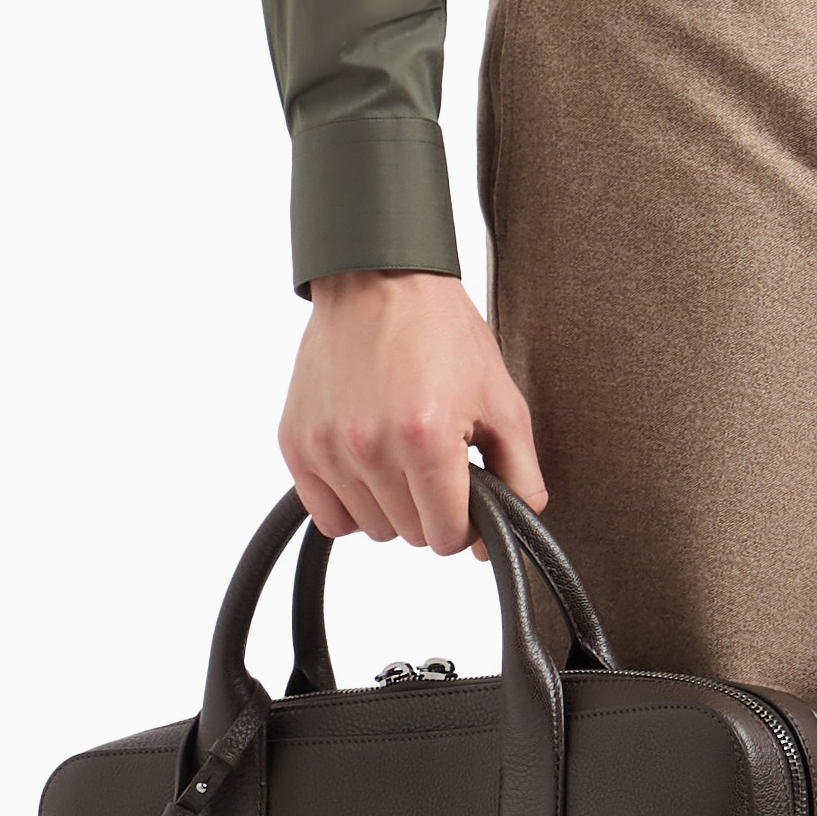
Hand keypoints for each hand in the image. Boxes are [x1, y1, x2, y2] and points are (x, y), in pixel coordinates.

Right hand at [278, 272, 543, 553]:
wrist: (379, 279)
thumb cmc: (442, 332)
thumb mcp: (503, 401)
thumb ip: (519, 476)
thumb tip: (510, 533)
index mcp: (426, 439)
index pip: (446, 536)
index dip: (465, 522)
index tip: (465, 494)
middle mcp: (370, 448)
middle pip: (410, 534)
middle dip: (431, 509)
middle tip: (436, 462)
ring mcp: (327, 448)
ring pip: (370, 528)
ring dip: (392, 505)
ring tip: (401, 455)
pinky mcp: (297, 444)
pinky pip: (326, 516)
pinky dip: (350, 504)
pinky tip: (369, 467)